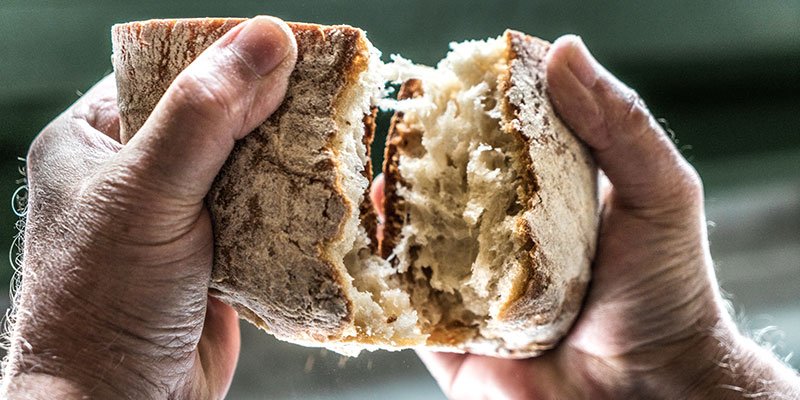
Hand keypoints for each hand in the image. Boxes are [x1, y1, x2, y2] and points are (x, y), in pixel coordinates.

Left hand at [1, 17, 295, 398]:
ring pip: (248, 165)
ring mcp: (181, 214)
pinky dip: (294, 205)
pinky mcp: (219, 252)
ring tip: (335, 135)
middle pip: (218, 117)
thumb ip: (205, 115)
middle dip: (270, 109)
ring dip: (289, 158)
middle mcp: (137, 173)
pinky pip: (265, 213)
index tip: (288, 48)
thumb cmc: (105, 301)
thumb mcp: (148, 193)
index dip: (227, 57)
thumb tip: (267, 37)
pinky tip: (325, 191)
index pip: (170, 73)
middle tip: (325, 92)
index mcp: (95, 140)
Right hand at [372, 36, 797, 398]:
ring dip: (392, 216)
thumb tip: (564, 49)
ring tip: (372, 182)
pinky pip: (408, 309)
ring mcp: (478, 290)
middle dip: (420, 163)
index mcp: (550, 203)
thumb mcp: (659, 193)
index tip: (446, 85)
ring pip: (421, 247)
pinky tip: (367, 248)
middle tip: (394, 131)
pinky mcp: (455, 340)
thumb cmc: (665, 292)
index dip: (472, 114)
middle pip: (453, 194)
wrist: (655, 392)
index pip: (502, 148)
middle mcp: (508, 242)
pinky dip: (382, 280)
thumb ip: (618, 125)